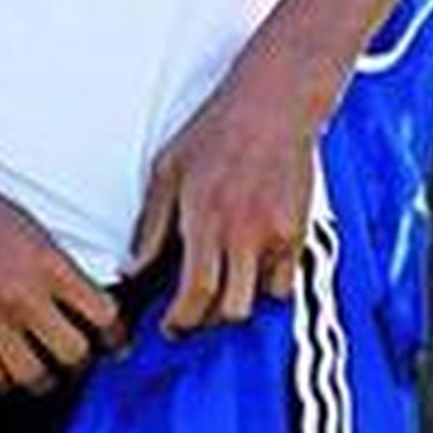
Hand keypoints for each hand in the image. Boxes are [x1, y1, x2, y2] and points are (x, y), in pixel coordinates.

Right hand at [0, 156, 125, 392]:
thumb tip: (78, 296)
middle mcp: (23, 293)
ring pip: (35, 375)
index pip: (103, 314)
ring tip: (39, 364)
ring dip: (42, 374)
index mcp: (46, 261)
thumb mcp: (27, 224)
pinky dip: (3, 376)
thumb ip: (53, 264)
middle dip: (80, 358)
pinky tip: (3, 361)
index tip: (113, 341)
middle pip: (75, 354)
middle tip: (75, 354)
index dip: (114, 333)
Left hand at [127, 66, 315, 335]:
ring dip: (238, 301)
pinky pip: (284, 281)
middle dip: (208, 320)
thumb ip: (152, 223)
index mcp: (205, 217)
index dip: (181, 322)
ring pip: (260, 300)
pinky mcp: (299, 231)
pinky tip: (250, 264)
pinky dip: (267, 282)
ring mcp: (275, 233)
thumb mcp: (168, 169)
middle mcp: (242, 231)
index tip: (170, 327)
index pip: (196, 293)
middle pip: (230, 310)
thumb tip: (133, 269)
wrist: (273, 104)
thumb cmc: (213, 132)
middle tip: (193, 310)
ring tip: (221, 284)